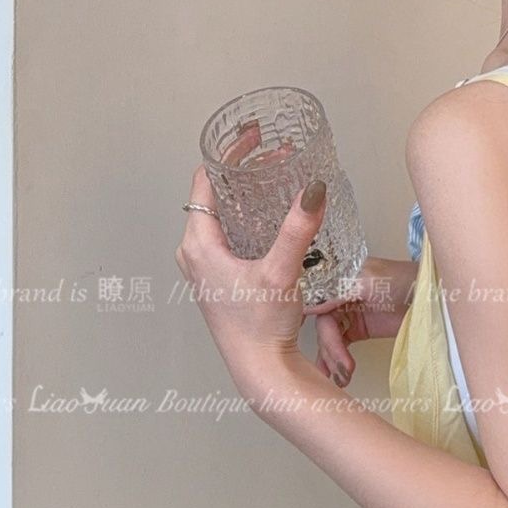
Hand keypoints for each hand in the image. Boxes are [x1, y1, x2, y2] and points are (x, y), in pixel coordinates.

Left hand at [176, 165, 327, 396]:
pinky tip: (271, 218)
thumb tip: (313, 189)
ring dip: (246, 196)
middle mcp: (194, 254)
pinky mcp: (218, 280)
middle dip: (242, 172)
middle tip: (271, 153)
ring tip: (274, 178)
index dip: (229, 154)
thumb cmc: (260, 327)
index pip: (205, 182)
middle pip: (213, 196)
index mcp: (198, 244)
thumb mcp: (281, 270)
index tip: (252, 137)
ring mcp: (204, 268)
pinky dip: (247, 218)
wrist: (261, 370)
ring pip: (222, 217)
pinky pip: (227, 235)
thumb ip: (297, 228)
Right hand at [304, 257, 417, 385]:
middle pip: (323, 326)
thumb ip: (339, 291)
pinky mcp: (359, 329)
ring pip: (330, 339)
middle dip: (329, 349)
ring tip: (342, 378)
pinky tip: (337, 375)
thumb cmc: (404, 280)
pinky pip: (341, 345)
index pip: (316, 303)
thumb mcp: (370, 281)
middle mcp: (339, 296)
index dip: (313, 324)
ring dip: (332, 359)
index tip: (316, 345)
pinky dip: (337, 360)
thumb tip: (309, 305)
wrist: (429, 295)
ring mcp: (349, 314)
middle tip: (342, 368)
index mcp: (338, 279)